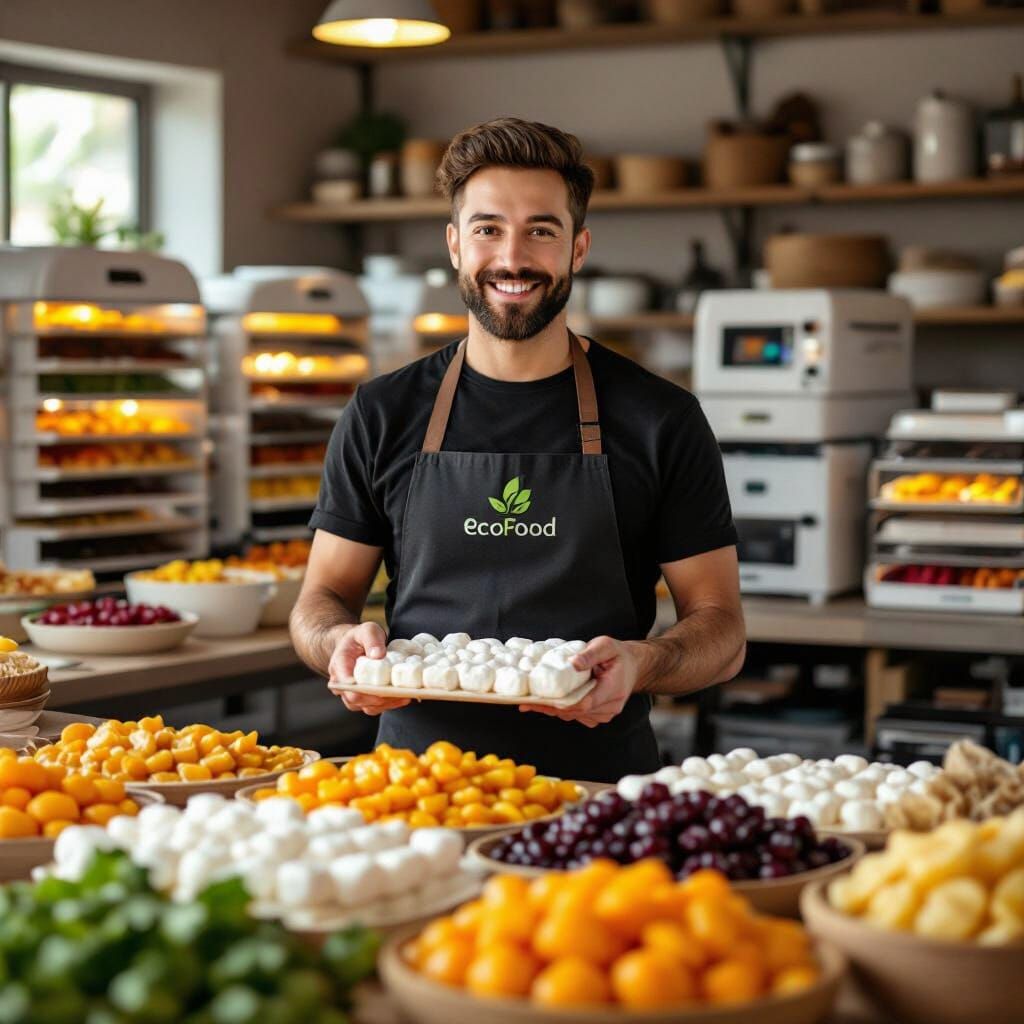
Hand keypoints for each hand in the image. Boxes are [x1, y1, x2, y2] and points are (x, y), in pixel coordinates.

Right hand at [327, 621, 409, 715]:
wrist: (353, 646)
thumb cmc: (359, 638)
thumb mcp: (366, 630)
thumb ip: (371, 639)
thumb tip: (378, 655)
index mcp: (339, 666)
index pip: (346, 684)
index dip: (361, 690)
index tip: (381, 689)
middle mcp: (342, 685)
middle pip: (357, 699)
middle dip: (379, 698)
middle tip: (400, 692)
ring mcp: (351, 694)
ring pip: (367, 707)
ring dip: (386, 704)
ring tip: (405, 696)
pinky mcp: (362, 700)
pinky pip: (374, 707)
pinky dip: (389, 705)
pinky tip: (403, 698)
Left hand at [520, 635, 642, 727]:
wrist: (632, 667)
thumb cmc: (618, 655)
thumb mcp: (606, 646)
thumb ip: (590, 654)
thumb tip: (573, 663)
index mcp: (613, 689)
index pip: (585, 703)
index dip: (562, 703)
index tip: (541, 700)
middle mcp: (610, 706)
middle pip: (576, 712)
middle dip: (550, 707)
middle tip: (526, 701)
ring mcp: (605, 714)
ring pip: (574, 716)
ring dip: (553, 709)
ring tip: (531, 701)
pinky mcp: (598, 716)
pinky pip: (577, 716)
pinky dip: (562, 709)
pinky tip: (547, 702)